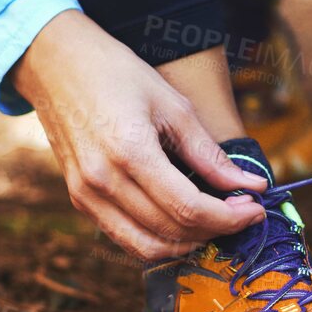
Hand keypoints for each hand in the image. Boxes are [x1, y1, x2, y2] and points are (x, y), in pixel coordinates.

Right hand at [10, 12, 265, 259]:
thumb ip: (209, 154)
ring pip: (146, 246)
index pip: (188, 208)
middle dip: (216, 229)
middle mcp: (102, 182)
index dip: (229, 217)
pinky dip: (159, 240)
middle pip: (171, 231)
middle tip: (243, 212)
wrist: (56, 64)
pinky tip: (183, 222)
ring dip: (188, 243)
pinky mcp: (79, 200)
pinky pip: (124, 237)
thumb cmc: (117, 74)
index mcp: (129, 152)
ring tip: (217, 221)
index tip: (255, 208)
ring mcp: (85, 195)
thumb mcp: (172, 105)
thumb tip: (252, 185)